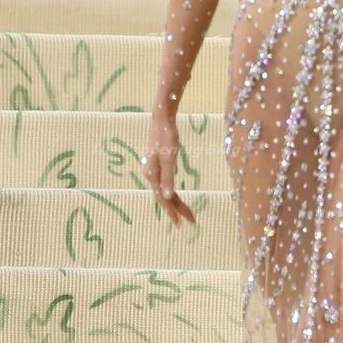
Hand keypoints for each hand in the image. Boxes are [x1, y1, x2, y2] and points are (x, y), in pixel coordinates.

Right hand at [143, 112, 195, 226]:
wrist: (161, 119)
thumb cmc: (166, 136)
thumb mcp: (169, 156)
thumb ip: (168, 177)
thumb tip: (167, 197)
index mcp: (152, 175)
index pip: (164, 199)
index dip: (173, 212)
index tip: (182, 224)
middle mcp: (151, 175)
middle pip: (165, 197)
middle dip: (177, 209)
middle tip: (192, 220)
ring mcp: (154, 170)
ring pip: (165, 191)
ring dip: (176, 202)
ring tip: (187, 213)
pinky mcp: (159, 165)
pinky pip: (165, 184)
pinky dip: (172, 193)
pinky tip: (177, 197)